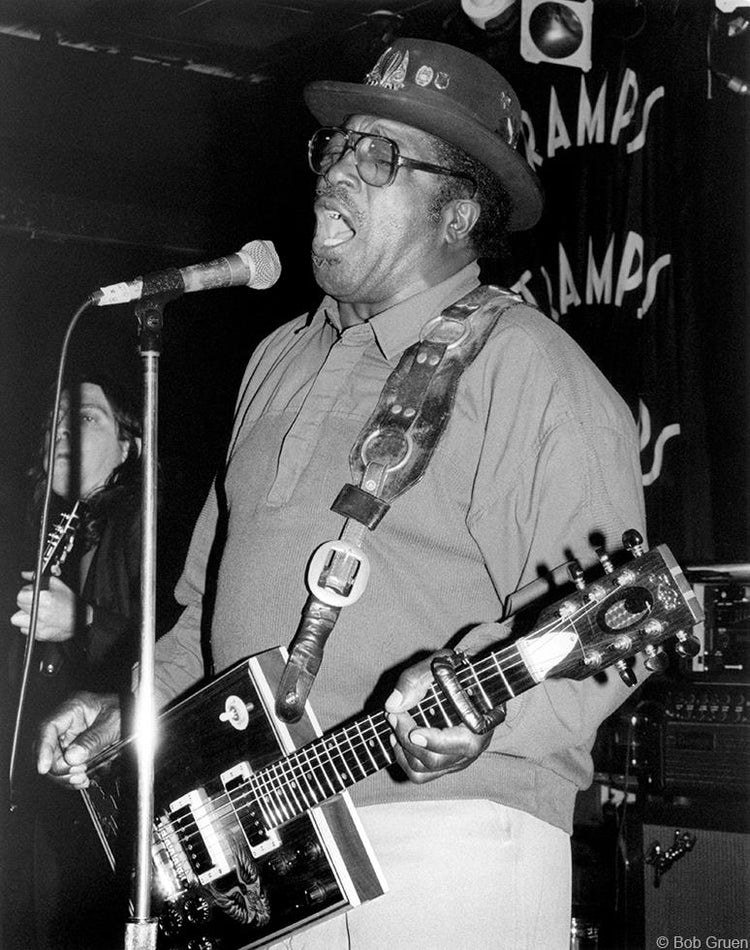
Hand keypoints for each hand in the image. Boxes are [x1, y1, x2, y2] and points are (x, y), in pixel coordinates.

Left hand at [11, 573, 91, 640]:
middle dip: (25, 603)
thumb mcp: (57, 584)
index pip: (20, 596)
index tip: (30, 594)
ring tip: (35, 613)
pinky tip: (39, 621)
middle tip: (36, 602)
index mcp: (45, 599)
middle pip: (19, 606)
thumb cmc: (71, 603)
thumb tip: (25, 574)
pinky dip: (29, 625)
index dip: (26, 593)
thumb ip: (38, 578)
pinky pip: (24, 629)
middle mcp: (40, 613)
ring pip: (17, 619)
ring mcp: (39, 625)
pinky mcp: (40, 635)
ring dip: (24, 615)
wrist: (81, 619)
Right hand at [36, 691, 120, 788]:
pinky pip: (66, 769)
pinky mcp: (75, 751)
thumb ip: (94, 739)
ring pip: (55, 763)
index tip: (44, 767)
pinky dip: (73, 778)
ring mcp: (70, 738)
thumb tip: (72, 757)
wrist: (138, 716)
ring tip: (83, 777)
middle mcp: (68, 723)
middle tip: (78, 772)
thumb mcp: (114, 722)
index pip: (48, 728)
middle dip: (59, 766)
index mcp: (74, 708)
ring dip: (67, 775)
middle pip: (48, 749)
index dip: (43, 749)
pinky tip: (84, 779)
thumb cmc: (126, 710)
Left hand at [384, 655, 492, 784]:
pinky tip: (397, 738)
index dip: (434, 741)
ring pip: (424, 771)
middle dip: (407, 738)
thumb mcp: (439, 664)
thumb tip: (392, 705)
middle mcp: (472, 748)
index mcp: (481, 725)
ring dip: (402, 750)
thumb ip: (415, 680)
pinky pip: (421, 773)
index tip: (413, 731)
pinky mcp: (444, 762)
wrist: (468, 676)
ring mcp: (457, 758)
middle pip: (435, 760)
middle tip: (394, 714)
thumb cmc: (456, 668)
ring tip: (394, 724)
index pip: (461, 745)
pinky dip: (404, 758)